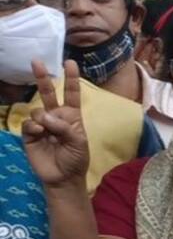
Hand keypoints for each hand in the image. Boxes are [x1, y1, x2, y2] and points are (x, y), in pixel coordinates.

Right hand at [20, 60, 88, 188]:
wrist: (63, 177)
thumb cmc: (76, 158)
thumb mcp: (79, 142)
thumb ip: (65, 127)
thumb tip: (46, 116)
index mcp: (72, 115)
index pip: (71, 93)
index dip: (71, 78)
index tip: (70, 62)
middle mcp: (56, 116)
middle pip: (48, 93)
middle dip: (42, 77)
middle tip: (36, 61)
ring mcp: (42, 124)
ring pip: (37, 110)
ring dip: (42, 118)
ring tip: (48, 131)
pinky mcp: (29, 134)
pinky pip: (28, 123)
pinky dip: (34, 126)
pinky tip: (39, 133)